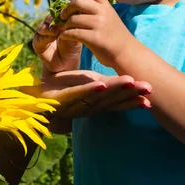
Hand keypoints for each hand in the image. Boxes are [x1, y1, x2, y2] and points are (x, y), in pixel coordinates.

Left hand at [23, 69, 151, 117]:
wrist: (33, 101)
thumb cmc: (62, 90)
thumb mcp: (87, 85)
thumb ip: (104, 84)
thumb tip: (124, 80)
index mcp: (96, 101)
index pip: (118, 100)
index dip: (134, 98)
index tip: (151, 95)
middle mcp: (90, 105)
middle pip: (114, 99)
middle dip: (131, 94)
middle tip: (149, 89)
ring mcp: (77, 103)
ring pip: (99, 96)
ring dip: (114, 90)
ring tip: (130, 82)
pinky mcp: (63, 98)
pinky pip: (77, 93)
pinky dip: (89, 89)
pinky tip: (99, 83)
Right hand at [33, 14, 82, 73]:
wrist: (66, 64)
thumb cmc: (72, 47)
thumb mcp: (75, 36)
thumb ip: (73, 27)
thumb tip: (76, 14)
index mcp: (57, 21)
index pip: (58, 12)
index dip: (63, 12)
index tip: (70, 14)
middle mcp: (48, 25)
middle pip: (49, 17)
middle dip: (55, 18)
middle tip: (63, 21)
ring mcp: (42, 34)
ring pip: (42, 27)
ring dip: (49, 27)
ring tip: (56, 30)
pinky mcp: (37, 43)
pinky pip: (39, 38)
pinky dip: (46, 37)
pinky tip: (52, 37)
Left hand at [60, 0, 134, 67]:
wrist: (127, 54)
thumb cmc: (115, 36)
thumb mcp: (110, 17)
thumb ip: (97, 9)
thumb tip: (76, 2)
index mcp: (106, 6)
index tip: (75, 2)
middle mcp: (103, 12)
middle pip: (78, 1)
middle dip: (67, 8)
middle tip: (64, 16)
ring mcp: (99, 25)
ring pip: (73, 19)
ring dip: (66, 24)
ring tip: (66, 29)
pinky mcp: (94, 39)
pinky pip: (73, 33)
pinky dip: (65, 35)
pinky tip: (65, 37)